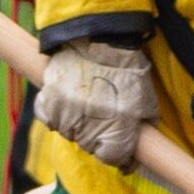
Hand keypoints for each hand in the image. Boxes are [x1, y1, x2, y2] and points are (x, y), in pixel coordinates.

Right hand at [36, 38, 157, 168]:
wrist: (98, 35)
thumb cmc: (127, 66)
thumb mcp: (146, 98)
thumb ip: (143, 125)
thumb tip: (138, 146)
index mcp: (118, 128)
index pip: (114, 158)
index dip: (119, 153)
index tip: (121, 146)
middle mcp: (90, 126)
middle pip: (91, 147)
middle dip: (100, 137)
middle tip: (105, 116)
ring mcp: (66, 115)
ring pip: (70, 134)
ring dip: (78, 125)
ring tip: (88, 102)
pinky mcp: (47, 101)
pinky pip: (49, 119)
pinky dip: (56, 114)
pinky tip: (68, 101)